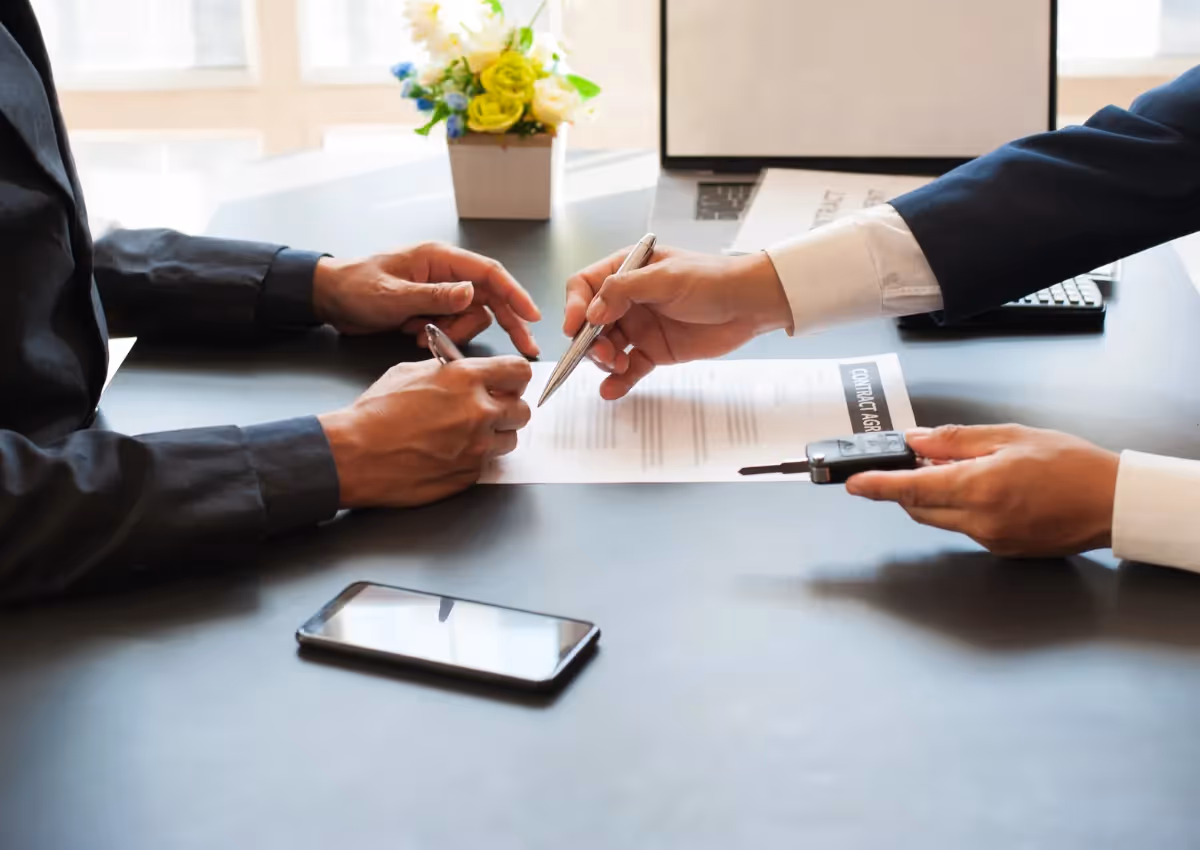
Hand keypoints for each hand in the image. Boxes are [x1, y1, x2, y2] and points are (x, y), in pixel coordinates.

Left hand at [313, 242, 541, 356]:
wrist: (330, 299)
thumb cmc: (356, 287)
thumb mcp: (394, 295)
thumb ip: (434, 296)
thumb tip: (470, 293)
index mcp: (440, 258)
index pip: (489, 273)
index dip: (515, 294)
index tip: (533, 316)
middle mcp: (446, 273)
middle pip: (491, 297)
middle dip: (508, 322)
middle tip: (526, 347)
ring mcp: (441, 291)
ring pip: (472, 316)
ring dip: (455, 332)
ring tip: (424, 336)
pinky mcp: (433, 308)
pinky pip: (453, 325)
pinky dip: (442, 335)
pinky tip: (416, 335)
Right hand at [317, 357, 532, 507]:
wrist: (355, 455)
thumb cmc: (375, 415)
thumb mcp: (409, 372)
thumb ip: (448, 371)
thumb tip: (464, 372)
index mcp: (466, 379)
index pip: (519, 372)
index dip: (515, 378)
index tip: (509, 383)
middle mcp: (479, 412)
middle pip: (522, 410)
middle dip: (507, 410)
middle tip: (488, 411)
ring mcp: (477, 447)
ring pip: (509, 440)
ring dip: (494, 436)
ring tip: (464, 434)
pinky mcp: (470, 474)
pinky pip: (487, 464)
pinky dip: (474, 459)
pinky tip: (449, 453)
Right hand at [563, 246, 791, 398]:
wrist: (749, 305)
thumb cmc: (713, 280)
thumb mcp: (667, 278)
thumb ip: (625, 291)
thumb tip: (591, 312)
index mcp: (627, 271)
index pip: (585, 286)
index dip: (574, 306)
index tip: (575, 327)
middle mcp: (628, 300)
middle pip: (590, 323)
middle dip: (589, 341)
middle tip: (604, 354)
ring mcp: (640, 326)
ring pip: (606, 348)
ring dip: (605, 361)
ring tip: (619, 366)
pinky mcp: (654, 351)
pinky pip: (628, 369)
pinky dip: (618, 381)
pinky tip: (612, 390)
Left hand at [846, 425, 1119, 556]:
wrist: (1113, 503)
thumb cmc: (1072, 465)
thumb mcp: (1010, 436)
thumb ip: (956, 440)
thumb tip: (917, 440)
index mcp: (979, 487)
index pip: (911, 488)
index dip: (877, 485)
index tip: (853, 483)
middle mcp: (979, 519)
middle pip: (918, 507)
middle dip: (906, 486)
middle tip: (913, 460)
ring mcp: (989, 538)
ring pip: (939, 518)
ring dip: (933, 496)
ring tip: (959, 469)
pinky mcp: (1000, 548)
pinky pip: (963, 527)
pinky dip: (959, 507)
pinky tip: (983, 489)